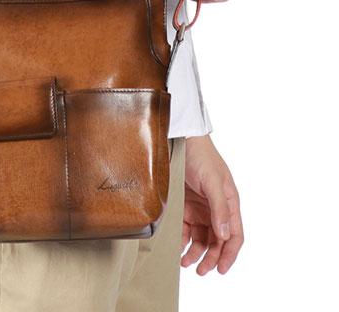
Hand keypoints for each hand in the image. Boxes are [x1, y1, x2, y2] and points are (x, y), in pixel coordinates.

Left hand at [182, 135, 243, 274]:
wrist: (181, 139)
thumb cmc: (202, 157)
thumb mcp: (212, 182)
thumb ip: (219, 208)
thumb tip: (224, 235)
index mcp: (229, 203)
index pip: (234, 235)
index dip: (229, 254)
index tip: (220, 270)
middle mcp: (216, 208)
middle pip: (217, 241)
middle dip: (210, 258)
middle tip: (199, 271)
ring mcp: (200, 208)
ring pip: (201, 237)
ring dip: (195, 252)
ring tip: (184, 262)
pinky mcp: (184, 205)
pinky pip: (186, 228)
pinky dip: (183, 239)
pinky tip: (177, 246)